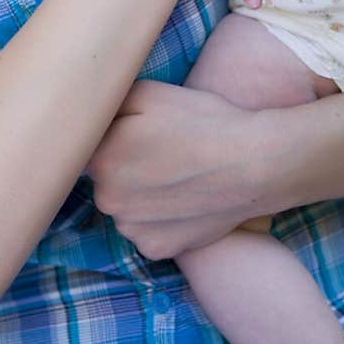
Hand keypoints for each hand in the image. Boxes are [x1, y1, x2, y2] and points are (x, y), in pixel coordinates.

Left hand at [88, 79, 272, 257]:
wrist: (254, 164)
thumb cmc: (202, 122)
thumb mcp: (148, 93)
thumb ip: (107, 105)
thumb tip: (88, 116)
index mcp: (99, 159)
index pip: (92, 145)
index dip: (116, 136)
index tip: (142, 133)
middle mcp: (106, 200)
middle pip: (106, 178)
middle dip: (125, 166)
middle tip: (164, 152)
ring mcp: (131, 230)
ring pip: (125, 206)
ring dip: (140, 195)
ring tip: (177, 177)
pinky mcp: (156, 250)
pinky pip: (146, 231)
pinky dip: (159, 220)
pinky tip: (184, 201)